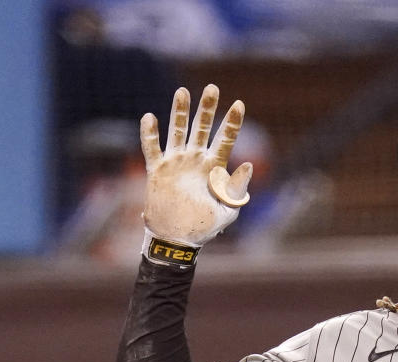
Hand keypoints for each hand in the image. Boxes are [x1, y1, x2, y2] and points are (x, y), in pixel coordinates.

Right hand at [140, 84, 251, 246]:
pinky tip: (150, 117)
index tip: (239, 104)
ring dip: (179, 112)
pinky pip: (152, 148)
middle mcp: (196, 160)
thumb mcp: (228, 209)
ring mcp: (176, 162)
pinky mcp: (157, 170)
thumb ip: (237, 187)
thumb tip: (248, 163)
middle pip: (202, 128)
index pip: (225, 139)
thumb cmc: (206, 226)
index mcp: (215, 167)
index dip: (232, 122)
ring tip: (182, 91)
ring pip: (178, 131)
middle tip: (213, 87)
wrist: (179, 239)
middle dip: (207, 108)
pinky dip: (150, 134)